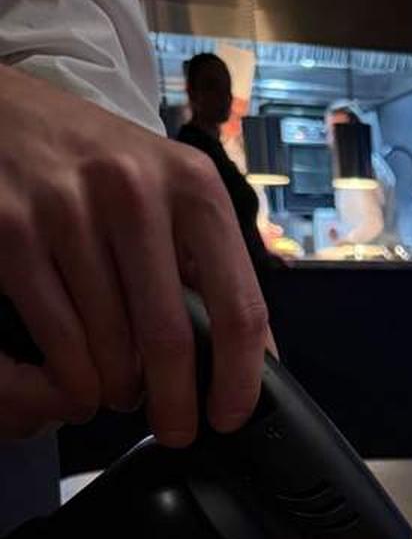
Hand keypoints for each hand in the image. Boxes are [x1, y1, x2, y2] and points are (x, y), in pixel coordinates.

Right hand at [0, 65, 268, 444]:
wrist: (5, 108)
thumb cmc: (100, 163)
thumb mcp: (173, 190)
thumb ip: (212, 262)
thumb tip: (258, 355)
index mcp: (194, 188)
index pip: (239, 306)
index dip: (239, 377)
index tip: (230, 415)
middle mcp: (135, 192)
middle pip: (171, 338)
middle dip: (175, 403)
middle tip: (177, 430)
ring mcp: (67, 208)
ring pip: (109, 344)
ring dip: (119, 390)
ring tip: (121, 394)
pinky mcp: (9, 228)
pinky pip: (57, 334)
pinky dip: (74, 376)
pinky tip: (82, 382)